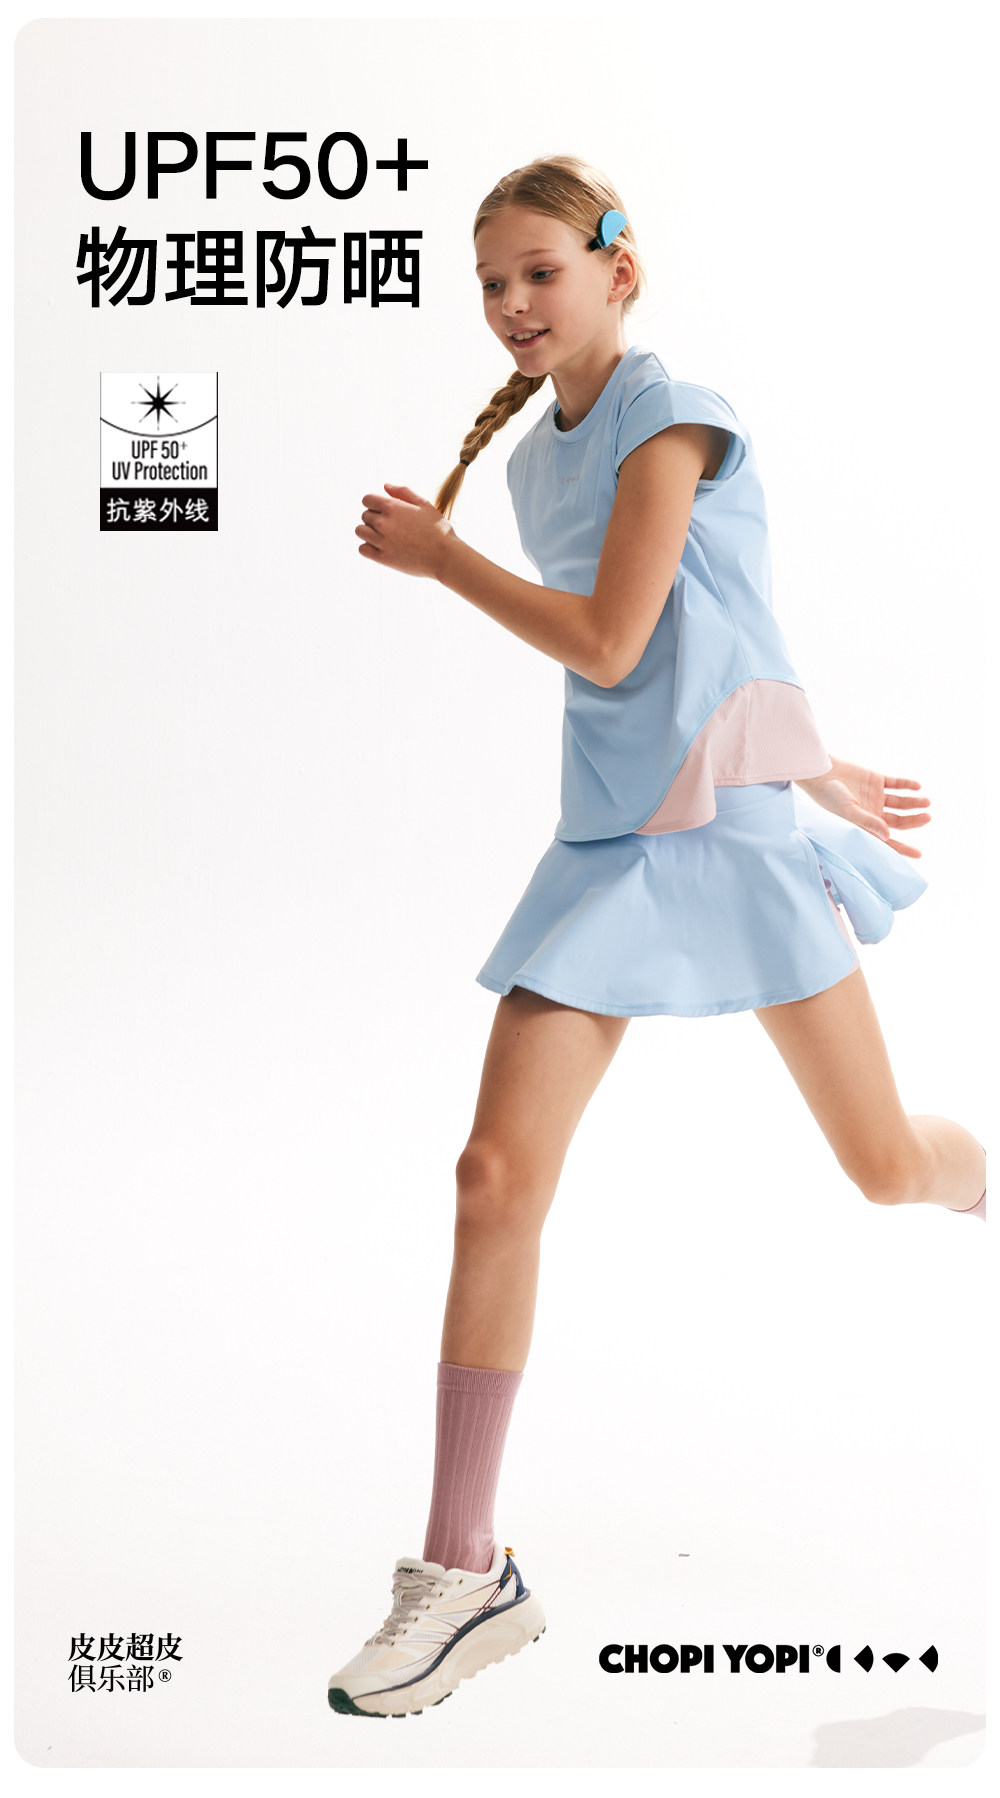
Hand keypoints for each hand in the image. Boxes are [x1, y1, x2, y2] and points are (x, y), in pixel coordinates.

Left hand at [356, 483, 455, 579]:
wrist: (445, 556)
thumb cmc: (438, 529)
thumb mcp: (424, 505)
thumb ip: (404, 492)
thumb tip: (386, 486)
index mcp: (392, 507)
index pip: (367, 499)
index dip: (374, 504)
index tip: (384, 511)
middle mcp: (384, 523)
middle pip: (364, 516)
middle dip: (374, 518)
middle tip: (391, 526)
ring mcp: (382, 541)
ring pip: (360, 531)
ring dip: (368, 532)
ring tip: (383, 536)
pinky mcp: (383, 558)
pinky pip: (362, 549)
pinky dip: (368, 547)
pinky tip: (381, 547)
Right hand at [794, 757, 930, 858]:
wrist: (821, 772)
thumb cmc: (829, 796)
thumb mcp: (848, 811)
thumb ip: (868, 822)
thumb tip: (888, 835)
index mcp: (865, 826)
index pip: (887, 840)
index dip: (903, 848)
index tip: (919, 854)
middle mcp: (873, 813)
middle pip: (899, 820)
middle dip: (914, 820)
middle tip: (927, 817)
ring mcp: (876, 796)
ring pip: (901, 802)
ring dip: (914, 802)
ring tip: (926, 802)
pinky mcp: (876, 780)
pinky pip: (896, 783)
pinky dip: (907, 784)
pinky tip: (917, 786)